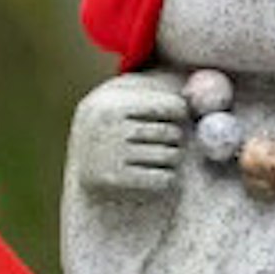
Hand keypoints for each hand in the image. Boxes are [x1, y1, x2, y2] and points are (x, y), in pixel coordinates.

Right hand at [73, 70, 197, 191]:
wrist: (82, 168)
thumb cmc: (111, 127)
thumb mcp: (119, 101)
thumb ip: (152, 93)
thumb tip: (192, 93)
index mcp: (112, 105)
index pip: (170, 106)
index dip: (179, 112)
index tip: (175, 117)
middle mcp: (109, 128)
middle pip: (171, 132)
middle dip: (175, 138)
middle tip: (167, 140)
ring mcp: (111, 156)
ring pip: (170, 156)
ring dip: (172, 158)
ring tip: (161, 155)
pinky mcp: (116, 180)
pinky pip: (163, 178)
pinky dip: (167, 177)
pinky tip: (157, 173)